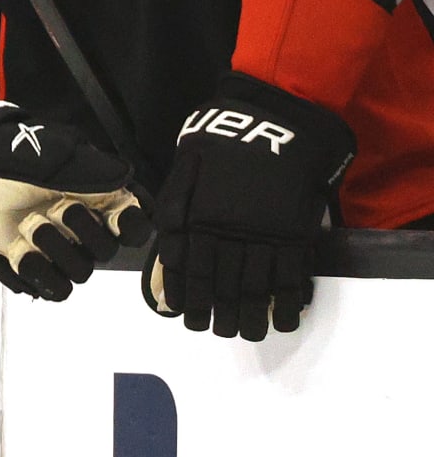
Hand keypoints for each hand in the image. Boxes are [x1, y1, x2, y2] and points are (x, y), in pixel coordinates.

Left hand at [0, 83, 150, 299]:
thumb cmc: (10, 155)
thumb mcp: (53, 154)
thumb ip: (91, 169)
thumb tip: (126, 181)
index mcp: (98, 197)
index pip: (138, 224)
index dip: (133, 226)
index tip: (117, 216)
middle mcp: (85, 227)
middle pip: (108, 251)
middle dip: (84, 231)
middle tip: (58, 207)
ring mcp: (61, 249)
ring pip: (82, 271)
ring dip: (55, 248)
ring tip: (28, 222)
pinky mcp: (37, 267)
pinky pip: (57, 288)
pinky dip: (40, 271)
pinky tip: (21, 249)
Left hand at [143, 73, 353, 339]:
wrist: (271, 124)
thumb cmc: (220, 145)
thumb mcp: (183, 169)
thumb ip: (173, 208)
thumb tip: (163, 246)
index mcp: (195, 215)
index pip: (185, 267)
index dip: (185, 295)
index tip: (185, 315)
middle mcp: (226, 230)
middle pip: (217, 283)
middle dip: (215, 313)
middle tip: (215, 330)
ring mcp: (262, 234)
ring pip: (252, 286)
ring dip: (249, 316)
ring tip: (246, 333)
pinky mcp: (293, 233)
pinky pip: (289, 277)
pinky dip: (286, 303)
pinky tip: (281, 320)